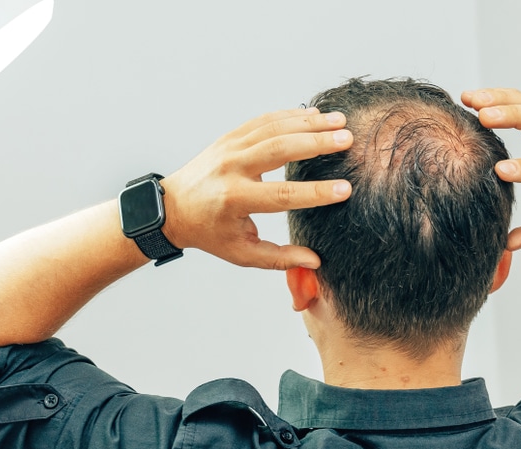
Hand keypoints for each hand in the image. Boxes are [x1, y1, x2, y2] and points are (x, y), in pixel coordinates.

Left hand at [161, 107, 353, 269]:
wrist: (173, 208)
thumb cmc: (211, 234)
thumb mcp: (242, 253)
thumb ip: (280, 258)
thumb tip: (316, 261)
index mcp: (235, 200)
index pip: (282, 195)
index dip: (316, 193)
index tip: (345, 189)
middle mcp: (231, 169)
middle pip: (279, 149)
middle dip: (316, 142)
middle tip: (348, 139)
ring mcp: (230, 148)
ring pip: (274, 128)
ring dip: (310, 123)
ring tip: (341, 121)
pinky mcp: (230, 137)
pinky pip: (264, 121)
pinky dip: (291, 115)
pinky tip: (316, 115)